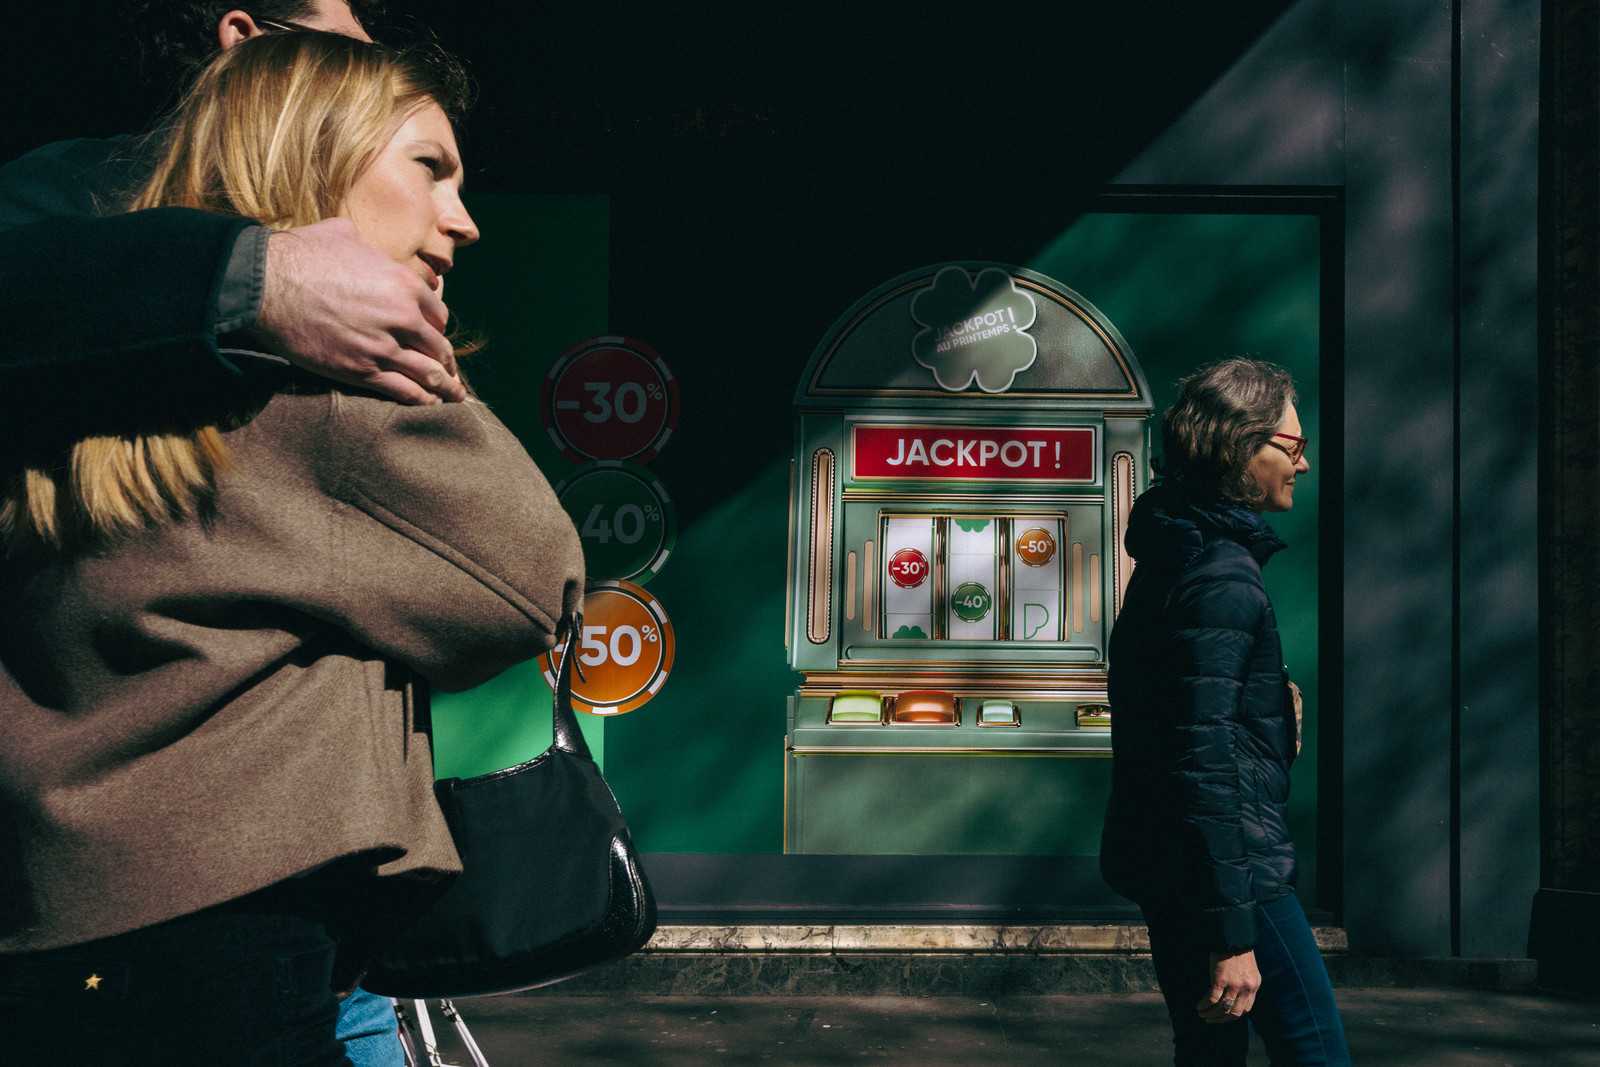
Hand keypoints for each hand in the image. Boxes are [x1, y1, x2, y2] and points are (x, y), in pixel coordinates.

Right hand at [248, 219, 465, 403]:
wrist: (265, 284)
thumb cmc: (302, 254)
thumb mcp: (347, 236)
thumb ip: (373, 252)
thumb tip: (374, 255)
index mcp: (404, 283)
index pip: (438, 315)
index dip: (438, 328)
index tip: (437, 337)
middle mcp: (401, 317)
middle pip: (438, 347)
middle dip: (447, 360)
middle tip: (451, 371)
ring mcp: (383, 347)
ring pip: (428, 373)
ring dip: (445, 386)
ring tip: (455, 395)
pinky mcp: (361, 371)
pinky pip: (403, 391)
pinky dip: (421, 400)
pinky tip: (430, 404)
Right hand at [1196, 949, 1259, 1022]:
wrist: (1233, 936)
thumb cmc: (1238, 950)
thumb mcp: (1247, 970)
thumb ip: (1244, 984)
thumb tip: (1232, 996)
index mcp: (1254, 986)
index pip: (1245, 1009)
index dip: (1233, 1015)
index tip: (1223, 1016)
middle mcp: (1246, 988)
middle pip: (1235, 1013)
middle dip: (1221, 1019)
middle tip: (1210, 1019)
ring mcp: (1234, 985)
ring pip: (1223, 1008)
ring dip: (1211, 1014)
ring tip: (1202, 1014)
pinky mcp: (1221, 979)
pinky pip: (1212, 998)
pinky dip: (1204, 1004)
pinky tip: (1199, 1006)